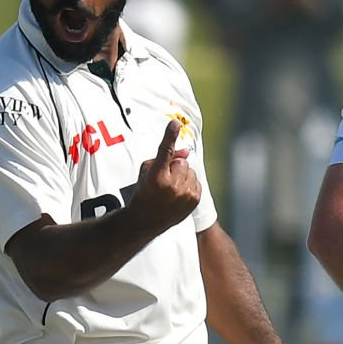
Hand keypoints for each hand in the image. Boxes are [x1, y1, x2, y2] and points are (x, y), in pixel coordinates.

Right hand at [127, 120, 201, 237]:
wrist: (146, 220)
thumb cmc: (145, 191)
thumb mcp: (146, 170)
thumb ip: (165, 157)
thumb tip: (186, 151)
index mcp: (156, 176)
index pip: (164, 151)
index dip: (169, 136)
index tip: (174, 123)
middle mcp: (172, 185)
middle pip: (182, 162)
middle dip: (175, 167)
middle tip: (164, 180)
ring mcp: (185, 194)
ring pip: (191, 171)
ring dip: (183, 176)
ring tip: (171, 188)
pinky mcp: (194, 200)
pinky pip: (197, 181)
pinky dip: (189, 185)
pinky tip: (178, 194)